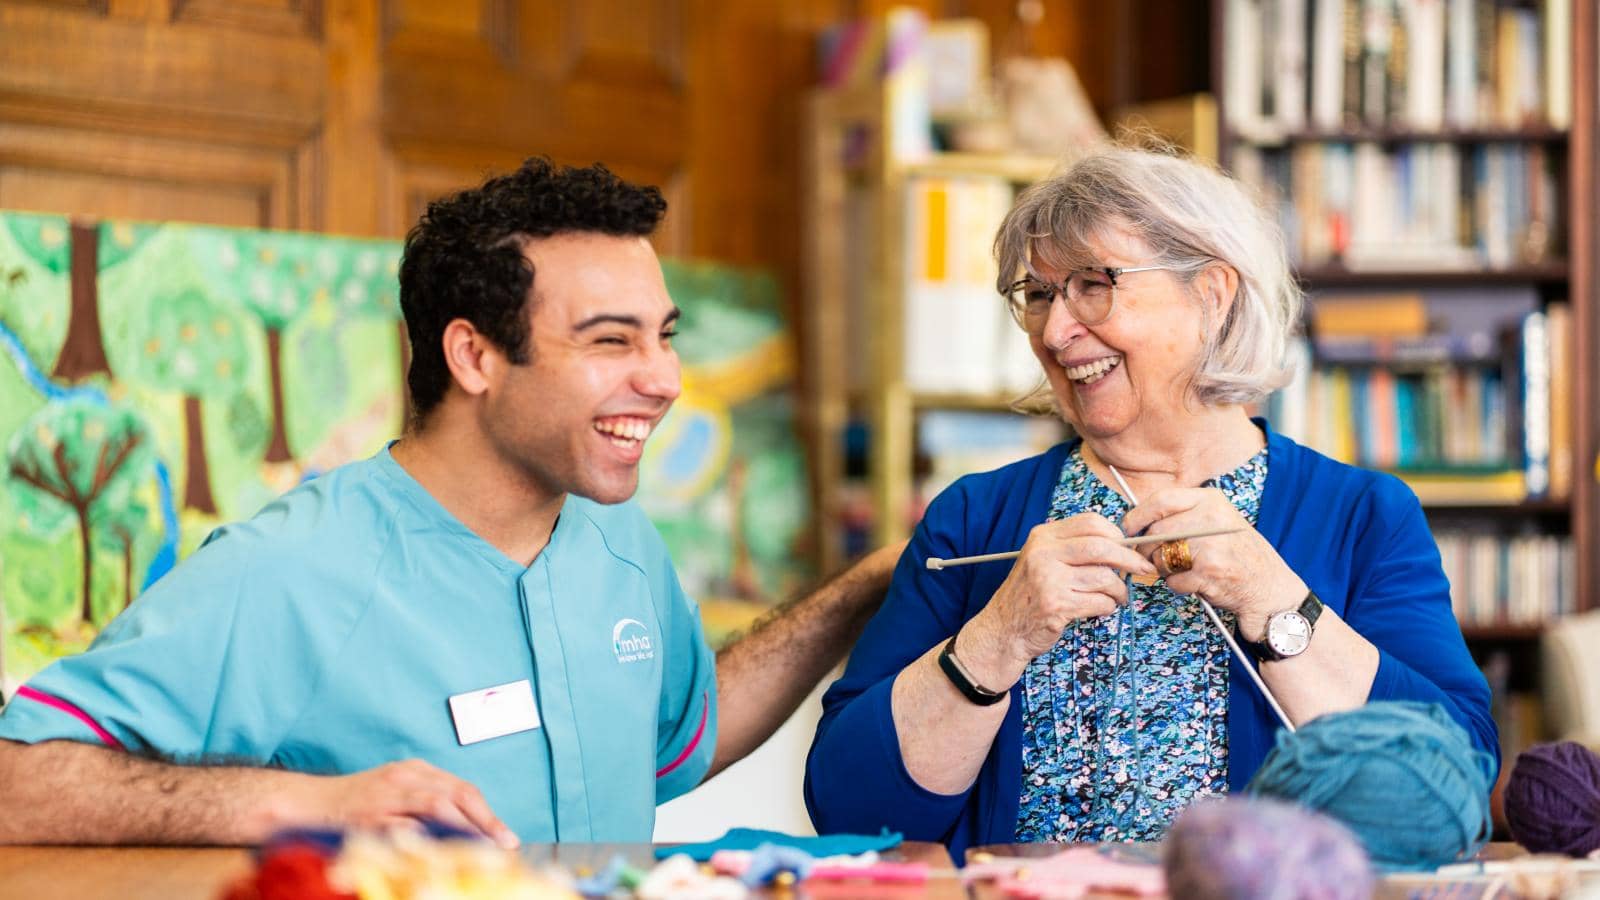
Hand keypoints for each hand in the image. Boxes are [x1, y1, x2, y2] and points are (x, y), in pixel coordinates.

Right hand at [289, 759, 518, 848]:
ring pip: (439, 805)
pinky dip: (429, 838)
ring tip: (484, 849)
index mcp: (415, 771)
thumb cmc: (354, 803)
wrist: (307, 803)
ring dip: (466, 828)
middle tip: (506, 844)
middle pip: (458, 794)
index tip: (505, 836)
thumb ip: (425, 805)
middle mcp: (405, 777)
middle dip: (486, 820)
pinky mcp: (371, 814)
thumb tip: (464, 830)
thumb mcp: (395, 794)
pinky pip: (407, 826)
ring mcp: (389, 794)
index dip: (487, 813)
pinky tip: (445, 853)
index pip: (462, 789)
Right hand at [962, 513, 1158, 687]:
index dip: (1116, 533)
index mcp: (1042, 537)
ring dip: (1119, 590)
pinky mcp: (1055, 606)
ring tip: (1117, 596)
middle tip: (1143, 568)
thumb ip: (1072, 548)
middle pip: (1102, 547)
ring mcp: (1048, 580)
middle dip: (1130, 559)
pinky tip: (1101, 608)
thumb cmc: (1030, 595)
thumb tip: (1121, 544)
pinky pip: (1099, 602)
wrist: (1003, 630)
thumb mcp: (1042, 560)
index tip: (1128, 546)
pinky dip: (1108, 606)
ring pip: (1104, 577)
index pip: (1090, 523)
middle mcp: (1043, 554)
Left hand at [1120, 488, 1306, 640]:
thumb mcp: (1217, 521)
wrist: (1271, 588)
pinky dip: (1178, 586)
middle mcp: (1211, 519)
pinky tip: (1196, 583)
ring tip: (1184, 570)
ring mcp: (1211, 546)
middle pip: (1156, 531)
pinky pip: (1173, 580)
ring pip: (1161, 556)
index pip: (1161, 500)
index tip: (1128, 528)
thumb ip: (1183, 515)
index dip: (1138, 515)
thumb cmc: (1238, 555)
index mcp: (1211, 501)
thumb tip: (1136, 519)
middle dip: (1147, 549)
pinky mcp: (1209, 572)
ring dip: (1163, 569)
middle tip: (1153, 558)